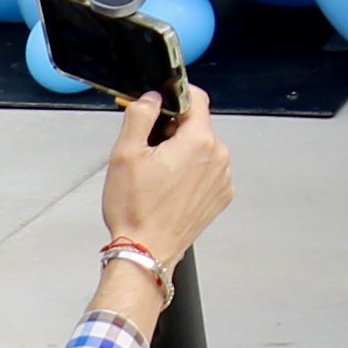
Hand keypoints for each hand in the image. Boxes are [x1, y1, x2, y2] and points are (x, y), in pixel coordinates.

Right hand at [102, 84, 230, 268]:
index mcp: (199, 140)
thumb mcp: (124, 155)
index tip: (160, 104)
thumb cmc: (135, 209)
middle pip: (198, 126)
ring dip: (184, 154)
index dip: (175, 97)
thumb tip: (152, 96)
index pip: (196, 99)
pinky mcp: (221, 195)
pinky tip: (170, 190)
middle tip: (149, 152)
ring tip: (158, 177)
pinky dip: (192, 174)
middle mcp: (219, 155)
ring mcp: (223, 177)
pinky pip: (208, 171)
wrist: (145, 251)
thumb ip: (140, 116)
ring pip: (203, 149)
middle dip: (174, 132)